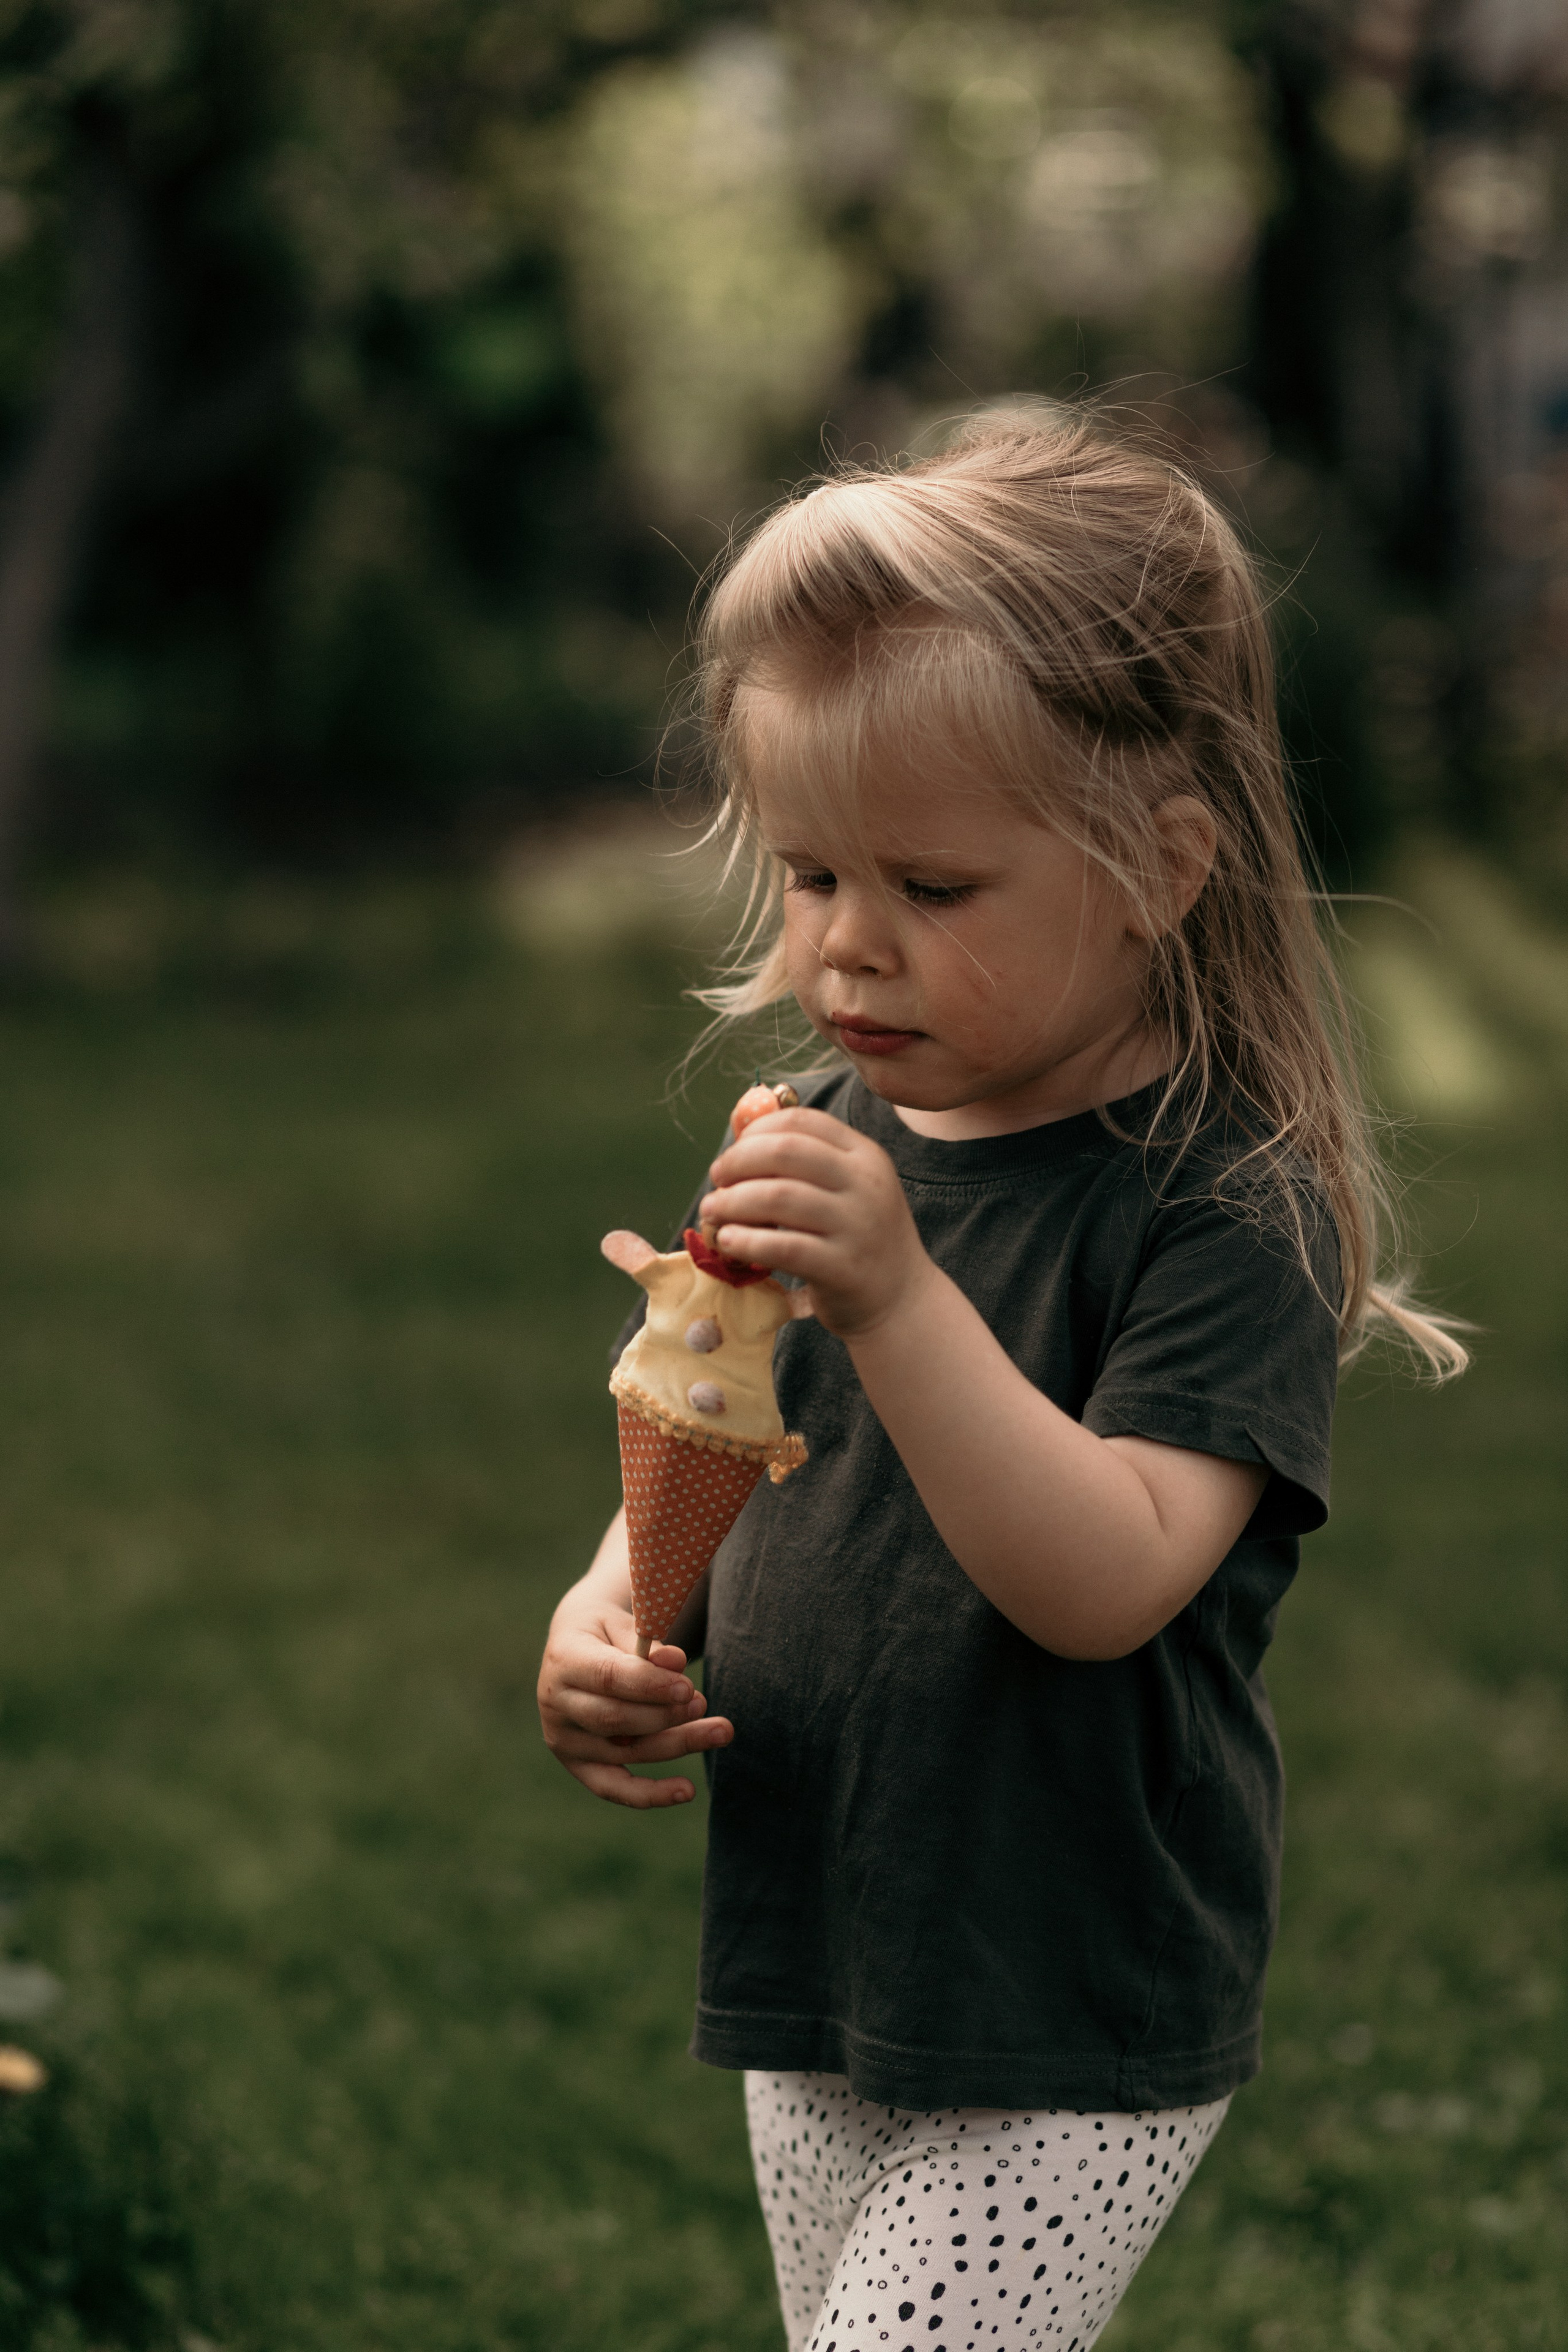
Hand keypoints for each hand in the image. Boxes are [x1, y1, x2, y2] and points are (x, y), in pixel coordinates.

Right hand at [537, 1586, 732, 1808]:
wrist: (575, 1648)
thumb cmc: (606, 1631)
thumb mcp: (623, 1623)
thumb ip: (648, 1643)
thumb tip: (677, 1663)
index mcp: (563, 1660)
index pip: (607, 1678)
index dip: (649, 1686)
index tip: (687, 1687)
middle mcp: (556, 1704)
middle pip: (615, 1720)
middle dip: (665, 1715)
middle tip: (701, 1702)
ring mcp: (564, 1739)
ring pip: (624, 1751)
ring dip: (676, 1744)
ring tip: (719, 1731)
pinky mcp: (578, 1764)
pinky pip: (612, 1787)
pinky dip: (650, 1794)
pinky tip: (687, 1791)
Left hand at [701, 1106, 935, 1338]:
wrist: (902, 1301)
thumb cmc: (859, 1239)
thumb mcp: (849, 1189)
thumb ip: (807, 1161)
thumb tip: (741, 1132)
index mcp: (864, 1155)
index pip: (801, 1122)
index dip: (756, 1132)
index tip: (734, 1154)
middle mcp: (865, 1183)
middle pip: (785, 1152)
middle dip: (738, 1162)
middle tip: (717, 1180)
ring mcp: (857, 1225)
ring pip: (778, 1197)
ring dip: (732, 1202)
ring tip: (711, 1211)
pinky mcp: (842, 1268)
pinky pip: (783, 1246)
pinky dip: (746, 1240)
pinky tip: (727, 1241)